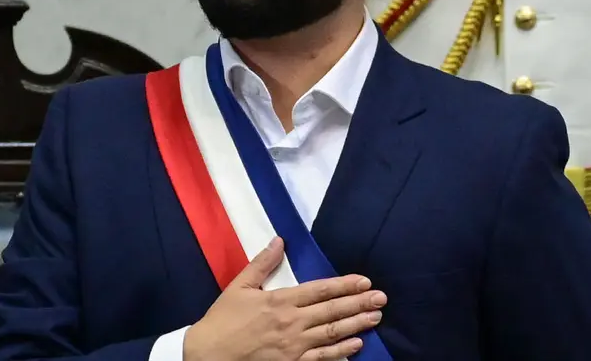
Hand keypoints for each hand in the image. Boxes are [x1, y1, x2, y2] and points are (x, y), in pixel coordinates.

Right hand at [183, 237, 386, 360]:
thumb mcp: (239, 287)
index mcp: (279, 301)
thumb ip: (261, 264)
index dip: (344, 285)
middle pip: (332, 311)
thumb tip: (279, 241)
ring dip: (356, 325)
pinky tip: (356, 346)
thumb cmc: (223, 320)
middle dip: (359, 303)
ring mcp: (294, 347)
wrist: (209, 355)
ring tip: (375, 318)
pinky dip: (341, 352)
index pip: (319, 290)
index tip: (364, 281)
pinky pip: (322, 359)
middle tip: (381, 298)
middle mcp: (292, 323)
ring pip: (332, 335)